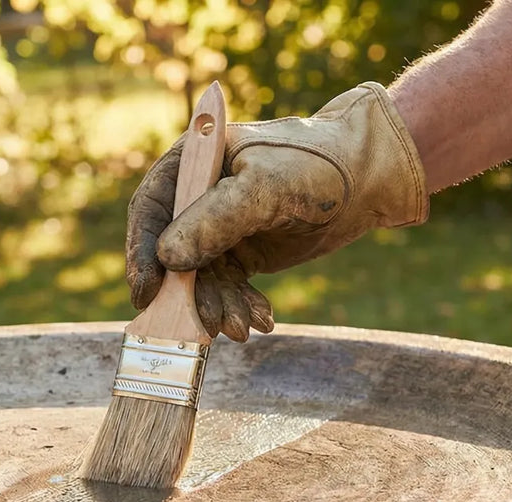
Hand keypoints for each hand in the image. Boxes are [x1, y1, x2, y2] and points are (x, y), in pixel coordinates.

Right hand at [126, 82, 428, 340]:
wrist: (369, 180)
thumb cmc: (318, 167)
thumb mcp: (265, 190)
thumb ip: (214, 220)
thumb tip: (167, 258)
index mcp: (195, 161)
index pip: (152, 208)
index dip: (143, 251)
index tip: (146, 293)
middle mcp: (198, 194)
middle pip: (172, 250)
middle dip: (188, 292)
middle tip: (204, 326)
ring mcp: (218, 225)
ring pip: (200, 276)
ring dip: (217, 306)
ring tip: (241, 329)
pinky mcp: (241, 250)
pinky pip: (228, 285)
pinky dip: (239, 305)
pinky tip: (261, 320)